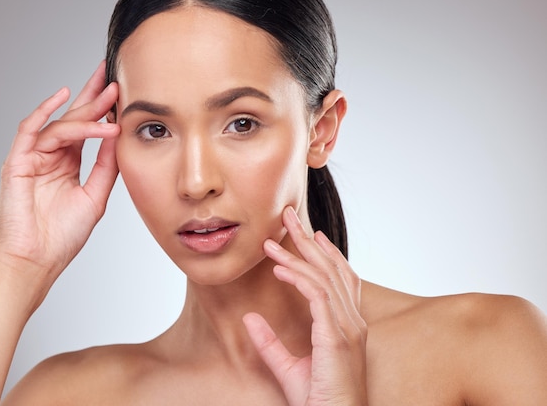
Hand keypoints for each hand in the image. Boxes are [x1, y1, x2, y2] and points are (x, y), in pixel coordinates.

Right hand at [0, 61, 119, 282]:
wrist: (38, 261)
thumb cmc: (63, 235)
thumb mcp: (95, 195)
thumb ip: (106, 166)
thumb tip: (121, 137)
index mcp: (67, 163)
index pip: (86, 127)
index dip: (102, 107)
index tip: (121, 89)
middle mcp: (51, 156)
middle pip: (73, 118)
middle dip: (94, 96)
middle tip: (113, 75)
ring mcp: (33, 157)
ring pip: (59, 125)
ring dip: (85, 113)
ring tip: (109, 102)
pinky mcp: (17, 162)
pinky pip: (29, 130)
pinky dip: (45, 112)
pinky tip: (62, 97)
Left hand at [243, 206, 367, 405]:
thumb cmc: (318, 402)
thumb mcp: (287, 367)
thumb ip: (269, 342)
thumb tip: (249, 318)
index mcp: (348, 326)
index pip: (341, 278)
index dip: (326, 253)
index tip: (311, 234)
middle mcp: (353, 321)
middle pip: (333, 268)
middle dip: (310, 240)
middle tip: (291, 216)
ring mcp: (348, 327)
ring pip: (324, 277)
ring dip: (297, 254)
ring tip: (272, 240)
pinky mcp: (336, 335)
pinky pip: (317, 295)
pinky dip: (298, 277)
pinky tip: (279, 268)